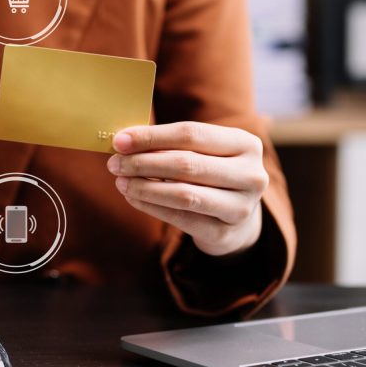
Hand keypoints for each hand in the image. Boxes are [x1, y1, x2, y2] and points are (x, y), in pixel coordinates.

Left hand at [106, 121, 267, 256]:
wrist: (237, 218)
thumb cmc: (210, 174)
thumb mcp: (200, 153)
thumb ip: (168, 144)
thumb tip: (123, 141)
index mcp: (245, 143)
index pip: (191, 133)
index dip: (151, 137)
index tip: (119, 141)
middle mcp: (251, 174)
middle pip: (186, 164)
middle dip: (143, 162)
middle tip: (114, 163)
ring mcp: (242, 206)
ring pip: (183, 194)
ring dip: (144, 186)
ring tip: (120, 181)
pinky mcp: (225, 232)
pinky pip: (180, 217)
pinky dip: (150, 206)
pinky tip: (132, 197)